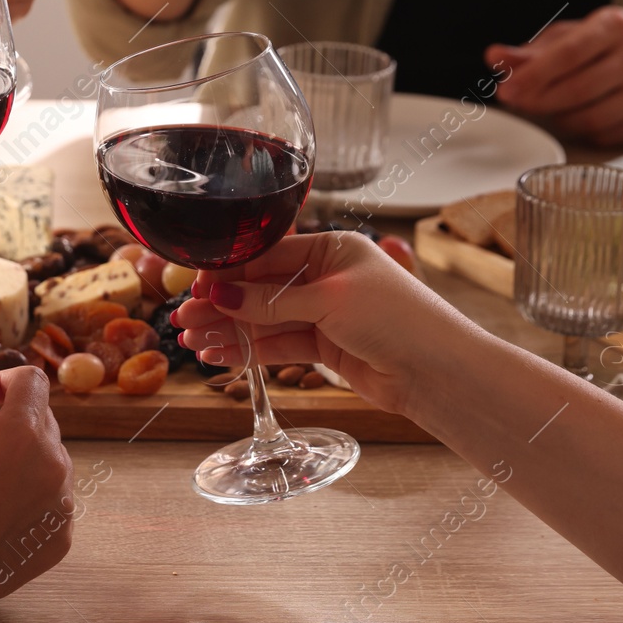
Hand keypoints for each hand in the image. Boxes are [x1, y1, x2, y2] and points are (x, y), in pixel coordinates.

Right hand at [0, 367, 73, 622]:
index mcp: (23, 435)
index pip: (32, 381)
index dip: (5, 381)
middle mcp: (55, 464)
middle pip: (41, 418)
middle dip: (9, 422)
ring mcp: (63, 502)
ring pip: (48, 457)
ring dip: (21, 458)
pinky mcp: (63, 533)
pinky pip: (52, 495)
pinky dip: (29, 494)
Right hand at [173, 231, 473, 415]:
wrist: (439, 373)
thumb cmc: (399, 320)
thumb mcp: (330, 301)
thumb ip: (273, 301)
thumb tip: (222, 295)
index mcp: (332, 249)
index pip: (266, 255)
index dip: (228, 273)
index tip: (196, 287)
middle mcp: (325, 278)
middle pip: (260, 289)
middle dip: (221, 305)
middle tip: (184, 319)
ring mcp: (324, 313)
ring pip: (264, 320)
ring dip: (228, 330)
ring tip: (191, 342)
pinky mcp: (325, 347)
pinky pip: (277, 345)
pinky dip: (248, 350)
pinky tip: (219, 355)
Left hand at [484, 5, 622, 144]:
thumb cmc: (607, 48)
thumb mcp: (570, 38)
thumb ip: (530, 52)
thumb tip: (494, 57)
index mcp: (616, 26)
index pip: (568, 54)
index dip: (534, 76)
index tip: (506, 89)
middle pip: (576, 91)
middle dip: (537, 101)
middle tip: (514, 102)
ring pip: (588, 119)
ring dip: (557, 119)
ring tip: (547, 108)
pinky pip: (604, 135)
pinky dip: (581, 132)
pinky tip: (578, 117)